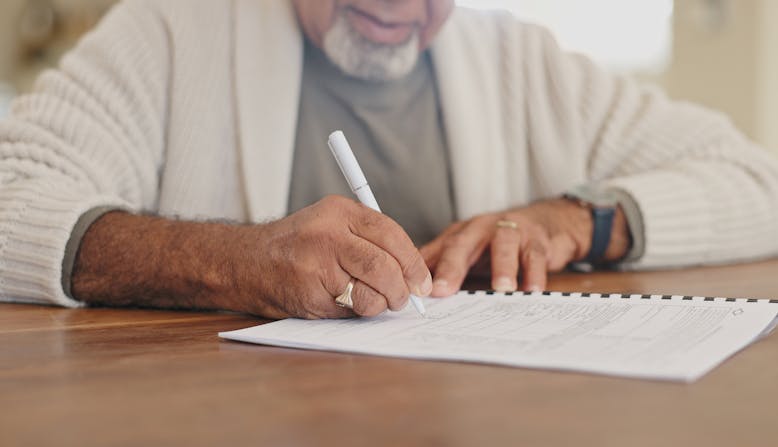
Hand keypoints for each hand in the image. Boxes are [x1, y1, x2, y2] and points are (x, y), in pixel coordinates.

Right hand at [245, 195, 432, 318]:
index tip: (422, 280)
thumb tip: (413, 272)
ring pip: (372, 293)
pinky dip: (355, 312)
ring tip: (372, 301)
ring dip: (380, 304)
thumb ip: (369, 239)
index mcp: (339, 211)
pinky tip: (342, 302)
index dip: (413, 262)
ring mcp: (317, 266)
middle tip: (403, 298)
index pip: (391, 234)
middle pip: (385, 266)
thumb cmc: (297, 246)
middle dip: (402, 289)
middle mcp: (328, 235)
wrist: (247, 262)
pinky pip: (350, 311)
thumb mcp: (331, 223)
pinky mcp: (310, 295)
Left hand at [419, 198, 628, 295]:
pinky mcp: (537, 239)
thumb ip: (440, 263)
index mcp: (460, 234)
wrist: (544, 221)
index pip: (438, 250)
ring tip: (501, 289)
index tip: (416, 292)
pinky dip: (535, 273)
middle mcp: (481, 228)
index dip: (425, 269)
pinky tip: (532, 290)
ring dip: (502, 267)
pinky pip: (535, 255)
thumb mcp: (467, 249)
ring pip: (504, 244)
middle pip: (462, 244)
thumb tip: (408, 285)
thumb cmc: (497, 242)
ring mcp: (510, 230)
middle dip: (452, 266)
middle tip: (443, 290)